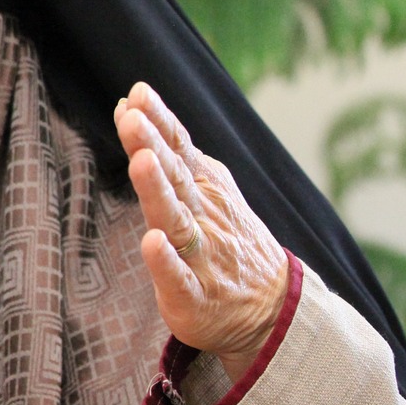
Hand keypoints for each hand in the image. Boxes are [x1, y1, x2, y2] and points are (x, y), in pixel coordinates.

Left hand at [115, 82, 287, 380]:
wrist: (273, 309)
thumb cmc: (225, 241)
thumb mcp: (207, 190)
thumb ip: (171, 153)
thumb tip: (136, 108)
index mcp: (203, 190)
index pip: (179, 151)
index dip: (159, 122)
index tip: (137, 95)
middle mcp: (203, 217)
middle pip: (174, 177)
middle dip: (152, 145)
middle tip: (132, 116)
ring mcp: (200, 257)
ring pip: (176, 220)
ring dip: (158, 191)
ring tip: (142, 161)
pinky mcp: (192, 295)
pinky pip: (177, 277)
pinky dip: (166, 261)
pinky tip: (152, 243)